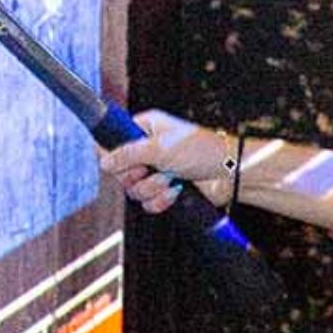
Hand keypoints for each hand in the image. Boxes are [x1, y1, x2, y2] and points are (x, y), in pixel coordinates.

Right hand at [98, 110, 233, 211]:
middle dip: (137, 175)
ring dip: (153, 187)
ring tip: (171, 178)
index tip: (122, 162)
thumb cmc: (202, 150)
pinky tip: (176, 191)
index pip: (113, 141)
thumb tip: (103, 161)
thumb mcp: (160, 148)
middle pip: (120, 171)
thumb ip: (128, 154)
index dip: (113, 155)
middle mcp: (148, 150)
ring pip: (134, 190)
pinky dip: (161, 200)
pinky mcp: (164, 190)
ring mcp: (156, 171)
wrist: (229, 173)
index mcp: (146, 129)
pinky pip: (148, 203)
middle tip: (152, 169)